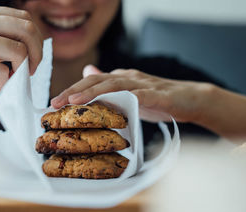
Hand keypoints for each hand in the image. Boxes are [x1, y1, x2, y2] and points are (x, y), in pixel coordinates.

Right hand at [0, 2, 42, 99]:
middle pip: (28, 31)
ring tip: (6, 80)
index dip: (35, 42)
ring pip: (19, 52)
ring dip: (20, 72)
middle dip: (36, 55)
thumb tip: (31, 50)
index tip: (31, 60)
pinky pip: (3, 72)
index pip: (25, 19)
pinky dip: (3, 84)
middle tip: (30, 71)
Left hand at [51, 65, 214, 122]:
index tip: (54, 103)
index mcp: (120, 79)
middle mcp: (128, 78)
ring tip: (74, 102)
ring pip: (113, 85)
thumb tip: (87, 73)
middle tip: (55, 102)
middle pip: (97, 81)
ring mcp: (143, 84)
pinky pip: (140, 96)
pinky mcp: (157, 94)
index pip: (91, 83)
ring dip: (92, 92)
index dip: (72, 91)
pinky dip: (125, 99)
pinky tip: (112, 105)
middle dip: (74, 91)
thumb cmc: (158, 100)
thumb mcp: (129, 94)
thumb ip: (109, 86)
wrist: (190, 99)